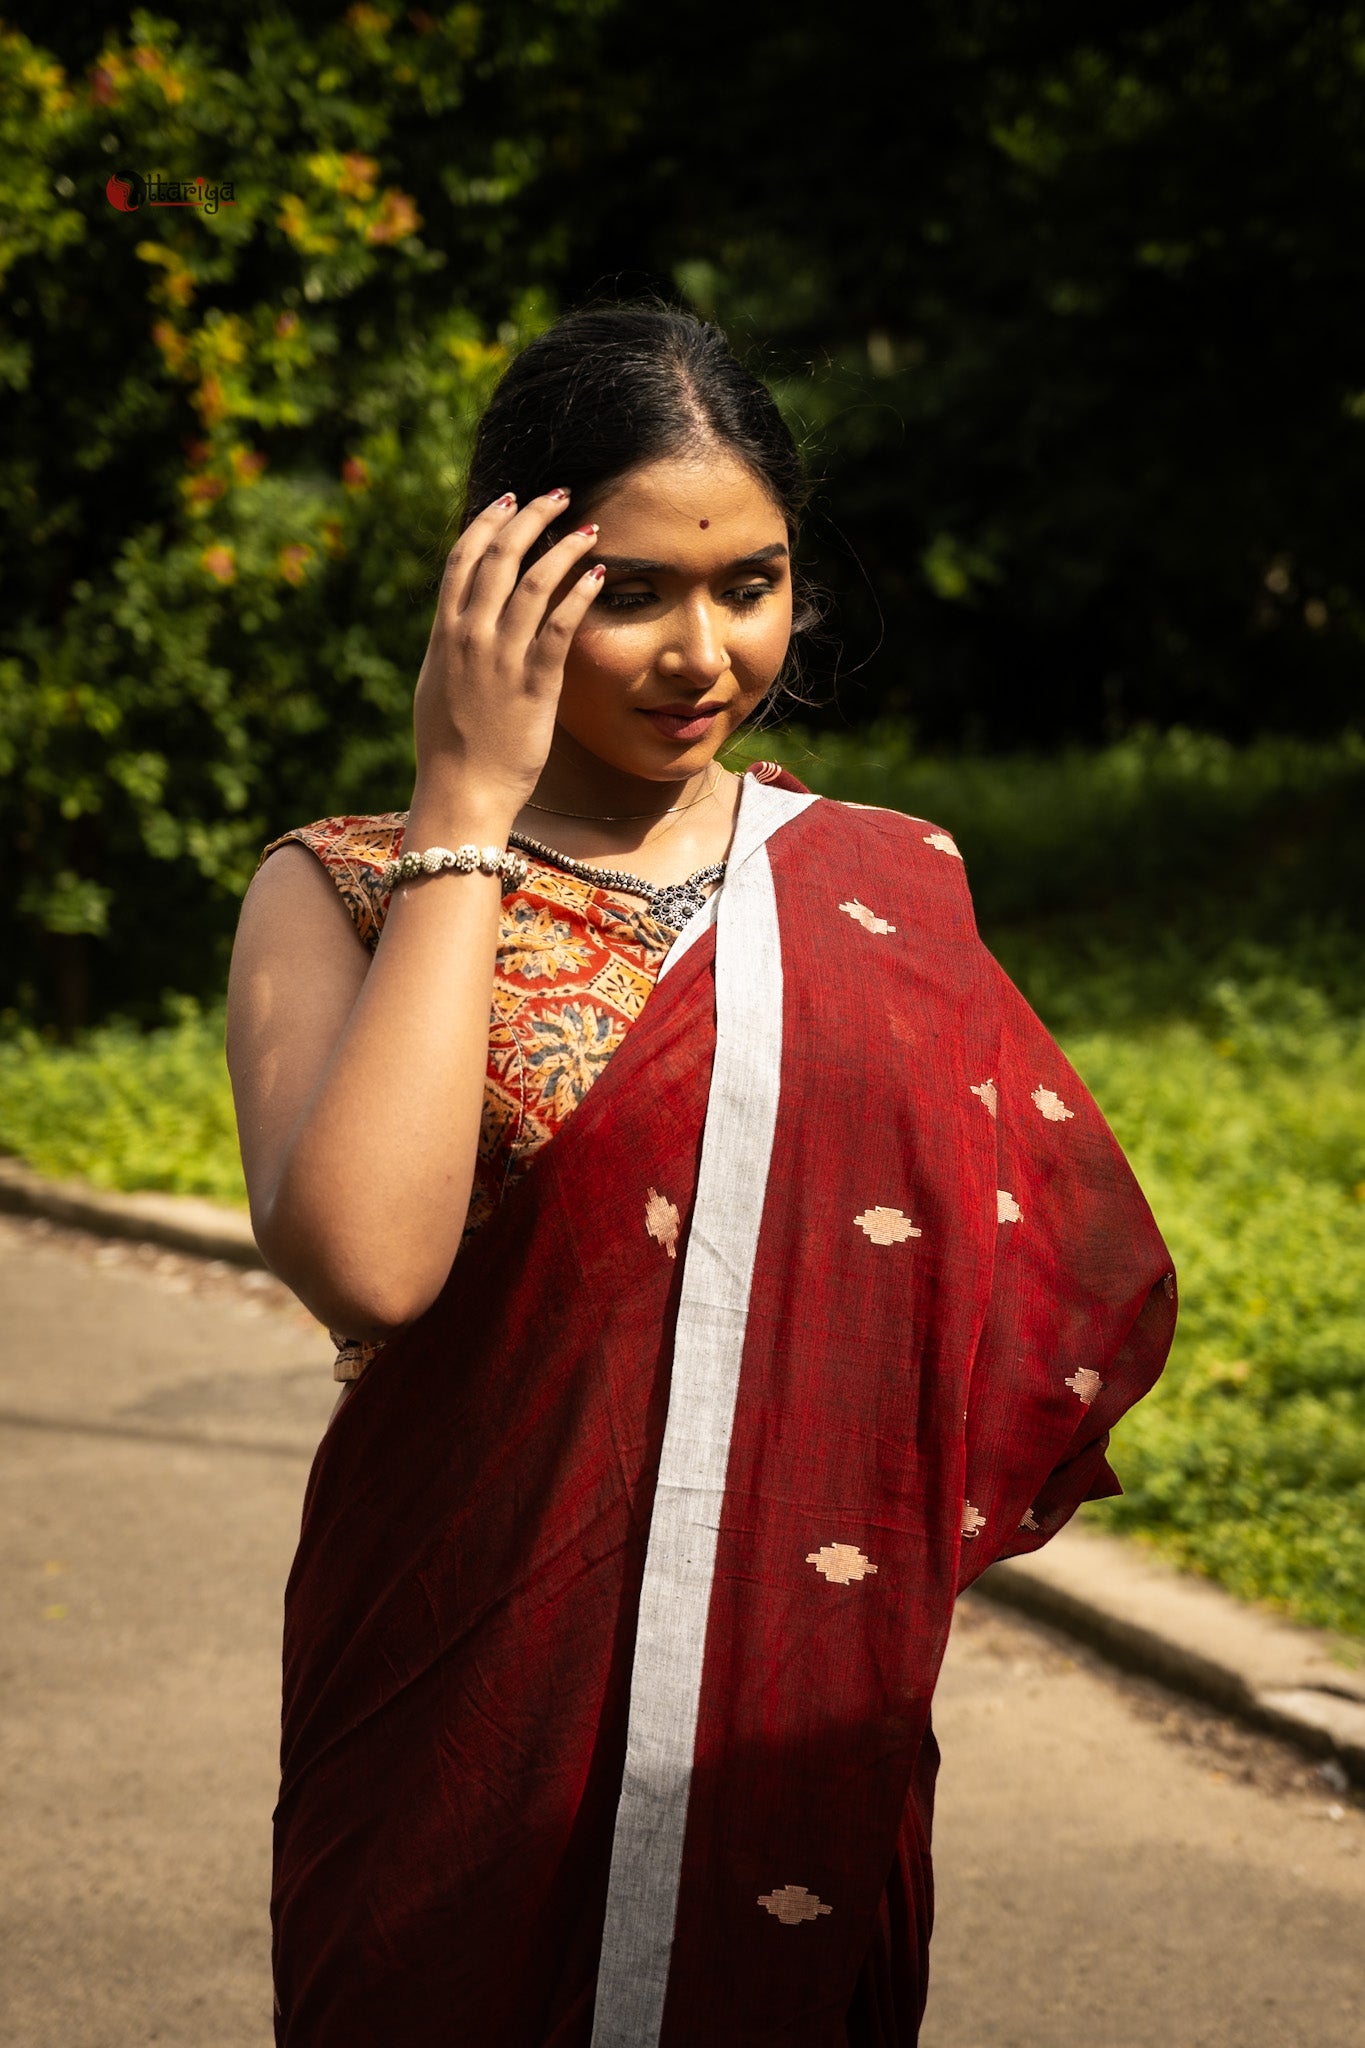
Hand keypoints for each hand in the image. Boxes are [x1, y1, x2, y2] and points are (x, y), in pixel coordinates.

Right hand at [411, 489, 602, 818]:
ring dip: (564, 546)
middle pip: (500, 555)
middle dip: (530, 517)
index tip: (508, 500)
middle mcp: (470, 636)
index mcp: (444, 633)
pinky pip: (561, 624)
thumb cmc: (450, 748)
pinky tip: (597, 575)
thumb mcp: (438, 687)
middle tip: (557, 496)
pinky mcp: (535, 681)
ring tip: (587, 529)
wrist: (461, 791)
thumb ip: (450, 650)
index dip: (487, 522)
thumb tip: (459, 626)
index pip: (463, 558)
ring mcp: (502, 656)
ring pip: (535, 580)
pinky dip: (579, 592)